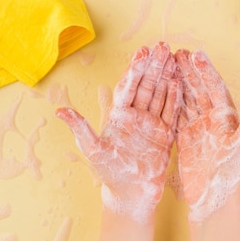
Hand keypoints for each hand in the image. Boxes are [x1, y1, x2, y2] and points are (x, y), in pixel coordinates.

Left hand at [56, 42, 181, 222]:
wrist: (131, 194)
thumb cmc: (109, 173)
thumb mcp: (92, 149)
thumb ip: (80, 128)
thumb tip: (59, 110)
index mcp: (118, 116)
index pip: (127, 87)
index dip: (135, 69)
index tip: (142, 52)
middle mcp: (135, 116)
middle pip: (146, 85)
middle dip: (153, 66)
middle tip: (162, 46)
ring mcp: (151, 124)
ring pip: (160, 94)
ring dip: (166, 76)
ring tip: (174, 56)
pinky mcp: (165, 134)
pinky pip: (172, 111)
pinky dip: (176, 96)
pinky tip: (180, 79)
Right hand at [175, 49, 239, 221]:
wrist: (213, 199)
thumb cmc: (228, 175)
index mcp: (228, 119)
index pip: (215, 89)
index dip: (206, 71)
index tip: (195, 54)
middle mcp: (214, 121)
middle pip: (201, 89)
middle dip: (190, 71)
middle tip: (177, 52)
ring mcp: (200, 129)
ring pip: (189, 99)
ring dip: (180, 82)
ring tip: (168, 65)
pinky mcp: (188, 139)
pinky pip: (179, 115)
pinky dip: (171, 101)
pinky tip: (163, 90)